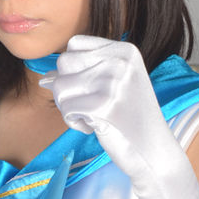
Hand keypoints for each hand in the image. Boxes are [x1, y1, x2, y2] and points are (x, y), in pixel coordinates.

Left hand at [47, 36, 175, 189]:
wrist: (153, 152)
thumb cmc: (129, 121)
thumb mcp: (111, 87)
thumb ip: (81, 75)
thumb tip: (45, 78)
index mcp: (125, 51)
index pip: (74, 45)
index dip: (72, 70)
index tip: (91, 88)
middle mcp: (120, 61)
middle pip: (63, 63)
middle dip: (67, 89)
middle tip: (88, 106)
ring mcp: (113, 83)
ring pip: (60, 87)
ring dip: (68, 108)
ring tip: (91, 117)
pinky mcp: (105, 106)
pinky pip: (67, 109)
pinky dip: (74, 123)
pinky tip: (93, 127)